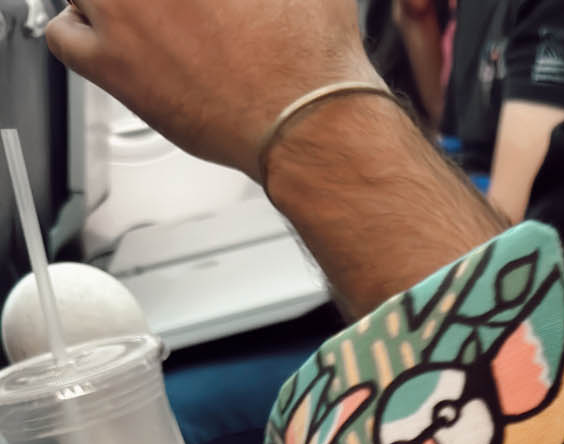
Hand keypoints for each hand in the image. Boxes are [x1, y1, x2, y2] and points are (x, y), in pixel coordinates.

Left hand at [46, 0, 381, 179]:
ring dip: (106, 3)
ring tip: (139, 20)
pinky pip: (63, 33)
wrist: (308, 125)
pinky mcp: (111, 62)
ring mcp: (122, 11)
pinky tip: (109, 41)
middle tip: (166, 14)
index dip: (188, 2)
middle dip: (144, 2)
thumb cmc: (313, 61)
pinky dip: (79, 30)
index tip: (196, 8)